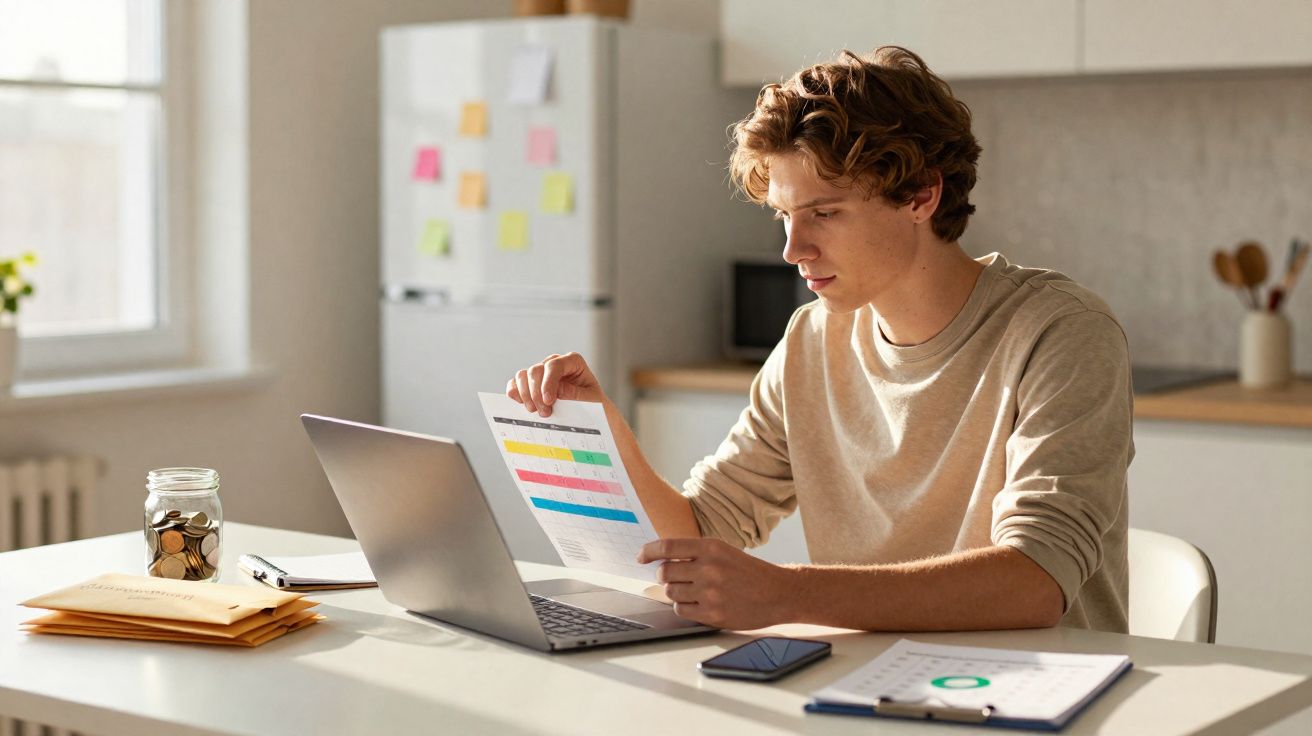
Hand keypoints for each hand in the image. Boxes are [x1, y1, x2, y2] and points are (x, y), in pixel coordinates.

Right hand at [506, 352, 604, 417]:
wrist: (589, 411)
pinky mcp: (530, 383)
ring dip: (525, 395)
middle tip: (544, 413)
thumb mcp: (590, 400)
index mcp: (572, 361)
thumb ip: (574, 394)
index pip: (555, 365)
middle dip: (536, 393)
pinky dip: (515, 393)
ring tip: (535, 411)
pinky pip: (515, 383)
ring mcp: (541, 372)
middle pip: (536, 371)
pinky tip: (522, 406)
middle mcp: (553, 363)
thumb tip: (556, 390)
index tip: (548, 401)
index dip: (549, 382)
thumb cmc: (592, 403)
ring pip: (523, 376)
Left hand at [637, 538, 793, 629]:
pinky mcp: (712, 614)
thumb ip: (696, 554)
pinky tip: (698, 603)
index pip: (668, 547)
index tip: (641, 556)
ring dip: (675, 592)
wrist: (778, 593)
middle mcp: (709, 569)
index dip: (649, 551)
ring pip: (670, 592)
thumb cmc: (749, 572)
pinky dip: (684, 607)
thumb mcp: (725, 552)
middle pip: (665, 571)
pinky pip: (681, 610)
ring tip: (693, 591)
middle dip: (666, 575)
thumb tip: (662, 560)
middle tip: (676, 577)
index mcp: (711, 548)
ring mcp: (710, 593)